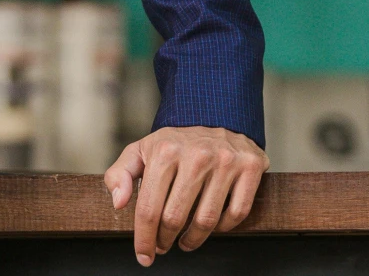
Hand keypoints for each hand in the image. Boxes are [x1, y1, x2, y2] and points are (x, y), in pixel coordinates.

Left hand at [103, 125, 266, 264]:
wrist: (216, 114)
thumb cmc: (175, 141)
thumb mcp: (141, 150)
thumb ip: (120, 174)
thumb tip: (119, 203)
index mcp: (165, 151)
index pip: (149, 207)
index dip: (144, 238)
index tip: (144, 255)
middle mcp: (196, 155)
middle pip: (175, 218)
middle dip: (165, 240)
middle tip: (163, 246)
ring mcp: (225, 161)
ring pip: (207, 220)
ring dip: (193, 240)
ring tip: (185, 242)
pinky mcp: (250, 167)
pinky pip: (237, 212)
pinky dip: (223, 227)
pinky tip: (213, 226)